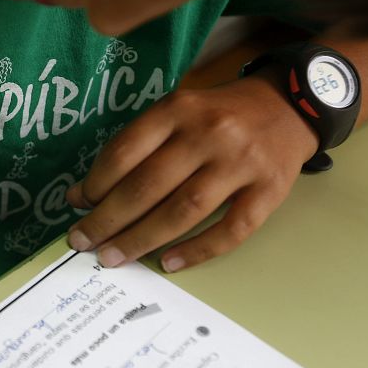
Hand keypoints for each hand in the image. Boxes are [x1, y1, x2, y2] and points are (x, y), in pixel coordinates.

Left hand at [66, 72, 318, 272]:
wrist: (290, 104)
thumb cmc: (218, 115)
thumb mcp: (174, 114)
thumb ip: (132, 149)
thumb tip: (81, 195)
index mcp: (177, 110)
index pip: (124, 152)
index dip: (95, 184)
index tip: (77, 206)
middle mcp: (208, 133)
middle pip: (148, 185)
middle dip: (108, 219)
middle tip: (83, 242)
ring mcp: (241, 163)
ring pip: (183, 210)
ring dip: (141, 238)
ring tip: (112, 258)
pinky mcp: (270, 190)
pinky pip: (231, 229)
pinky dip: (198, 250)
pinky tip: (168, 262)